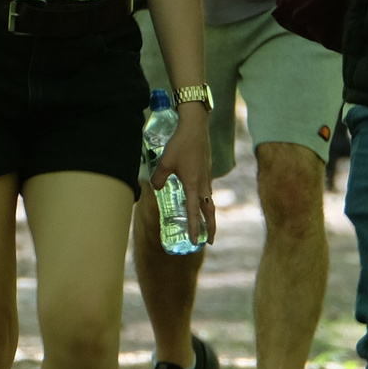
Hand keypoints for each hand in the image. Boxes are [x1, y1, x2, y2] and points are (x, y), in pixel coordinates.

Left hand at [149, 105, 216, 243]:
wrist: (195, 127)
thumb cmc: (180, 145)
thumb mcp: (164, 163)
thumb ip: (159, 179)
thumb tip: (157, 188)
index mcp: (193, 185)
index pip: (193, 212)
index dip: (194, 227)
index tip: (196, 241)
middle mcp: (203, 184)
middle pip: (209, 211)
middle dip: (210, 227)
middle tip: (209, 240)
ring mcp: (207, 177)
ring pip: (210, 201)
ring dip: (209, 215)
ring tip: (206, 224)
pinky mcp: (206, 170)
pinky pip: (207, 191)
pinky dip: (206, 201)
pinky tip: (199, 200)